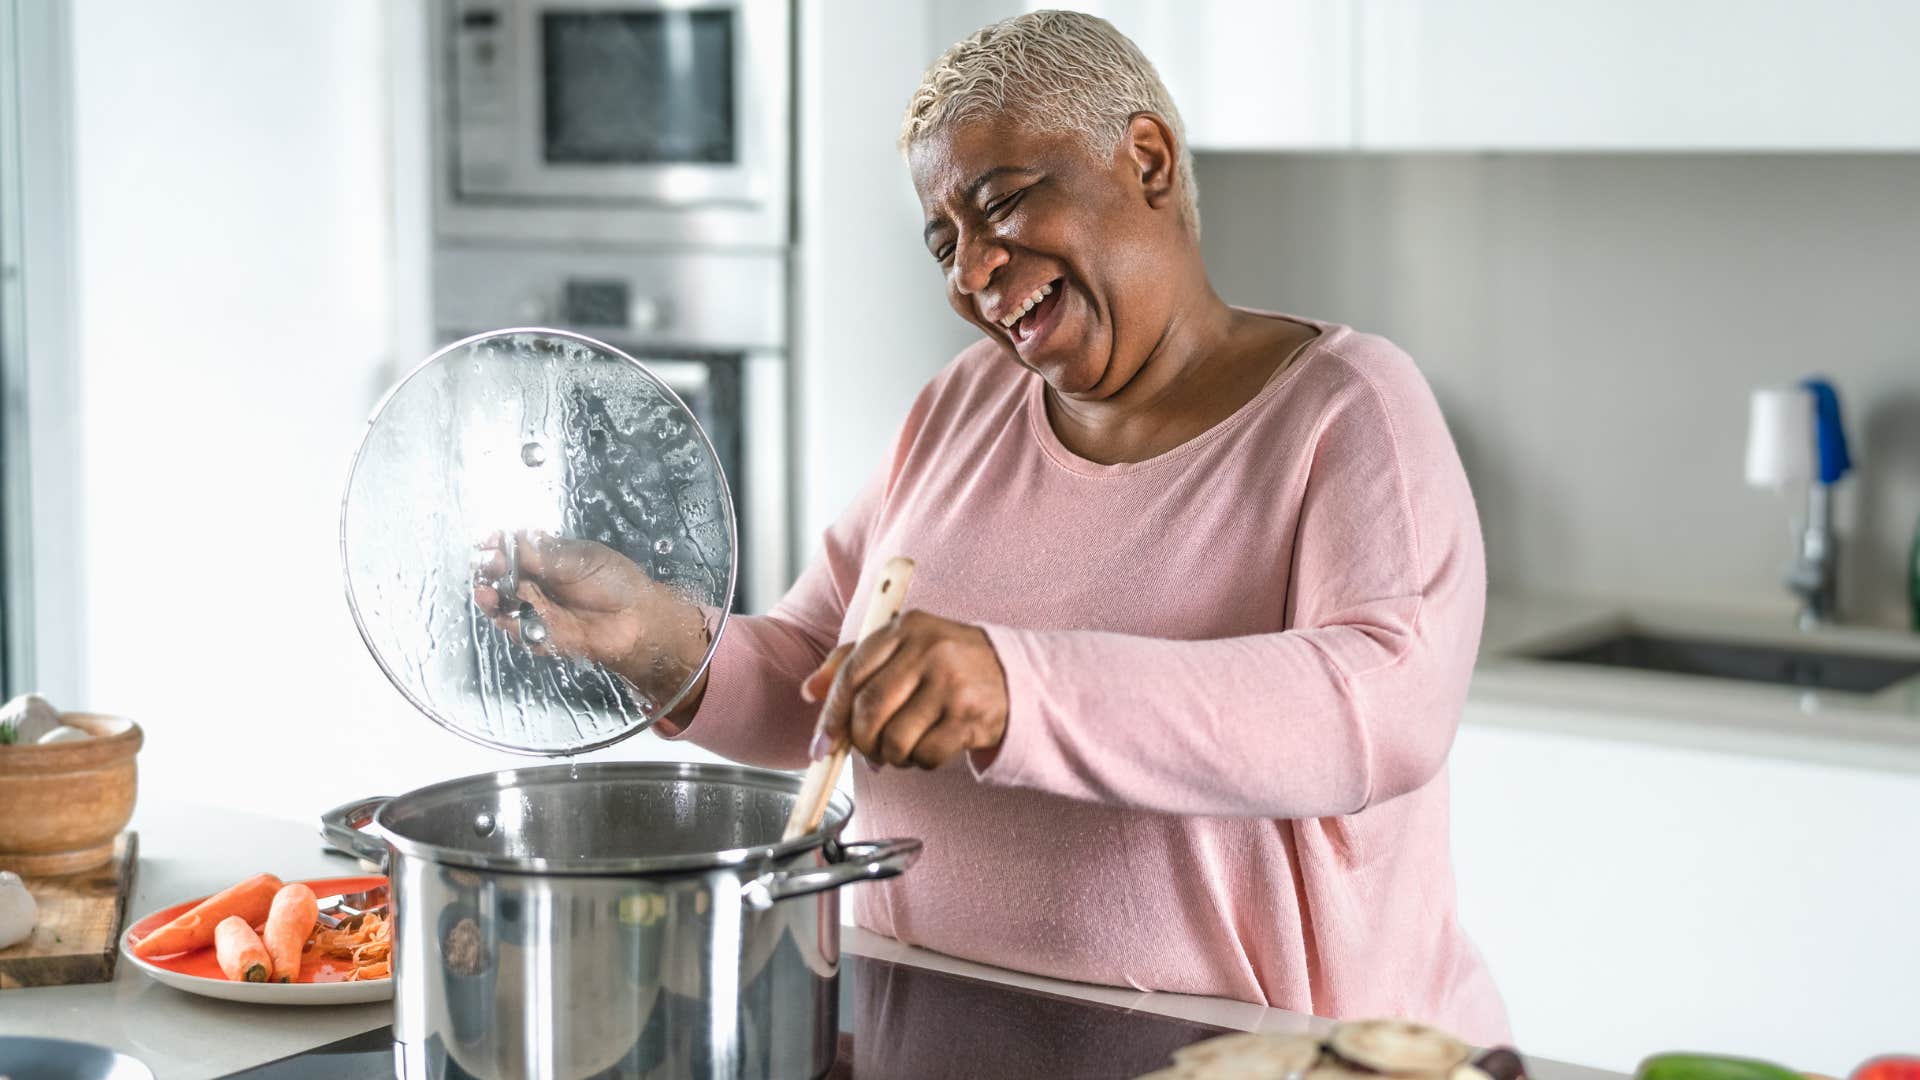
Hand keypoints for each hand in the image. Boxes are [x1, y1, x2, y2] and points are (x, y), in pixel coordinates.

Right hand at [472, 532, 710, 711]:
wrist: (638, 620)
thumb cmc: (615, 583)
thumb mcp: (581, 559)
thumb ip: (546, 555)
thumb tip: (512, 540)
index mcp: (544, 559)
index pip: (510, 550)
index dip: (497, 546)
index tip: (490, 542)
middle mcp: (535, 584)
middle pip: (499, 577)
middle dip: (489, 570)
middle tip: (489, 564)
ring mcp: (536, 610)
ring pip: (501, 605)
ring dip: (490, 598)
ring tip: (487, 592)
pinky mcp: (540, 636)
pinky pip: (517, 631)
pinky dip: (509, 623)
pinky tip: (506, 614)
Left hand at [803, 610, 1008, 770]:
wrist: (1015, 675)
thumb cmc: (948, 663)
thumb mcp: (904, 647)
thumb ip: (855, 662)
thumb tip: (811, 690)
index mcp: (906, 628)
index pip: (852, 673)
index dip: (832, 714)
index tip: (822, 742)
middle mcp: (929, 650)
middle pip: (870, 711)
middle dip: (860, 742)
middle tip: (866, 751)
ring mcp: (952, 683)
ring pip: (896, 739)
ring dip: (891, 756)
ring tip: (900, 750)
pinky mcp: (971, 716)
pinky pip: (926, 755)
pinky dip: (920, 762)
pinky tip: (929, 749)